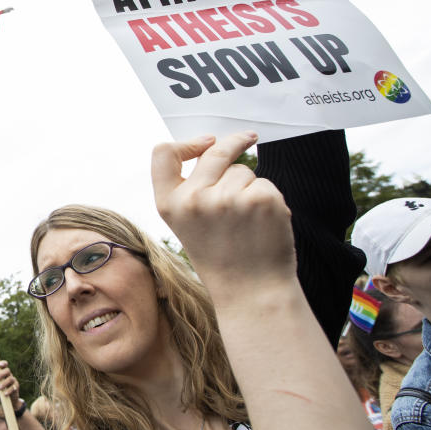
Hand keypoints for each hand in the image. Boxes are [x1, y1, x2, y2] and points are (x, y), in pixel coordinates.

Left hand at [0, 360, 21, 409]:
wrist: (6, 403)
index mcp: (2, 374)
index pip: (4, 366)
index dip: (3, 363)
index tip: (0, 364)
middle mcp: (9, 375)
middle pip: (7, 370)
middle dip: (2, 373)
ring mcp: (13, 381)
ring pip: (10, 378)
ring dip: (4, 383)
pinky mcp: (16, 387)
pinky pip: (13, 387)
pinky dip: (9, 390)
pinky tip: (5, 394)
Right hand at [151, 132, 295, 297]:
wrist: (252, 292)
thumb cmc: (222, 257)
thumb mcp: (188, 224)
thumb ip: (191, 190)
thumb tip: (213, 147)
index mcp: (169, 204)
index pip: (163, 153)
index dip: (186, 142)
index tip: (206, 141)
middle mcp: (194, 199)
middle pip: (214, 151)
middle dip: (234, 141)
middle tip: (248, 138)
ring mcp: (227, 198)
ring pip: (243, 171)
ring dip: (249, 187)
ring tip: (247, 222)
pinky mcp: (259, 198)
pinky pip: (264, 183)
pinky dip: (267, 199)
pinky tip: (263, 225)